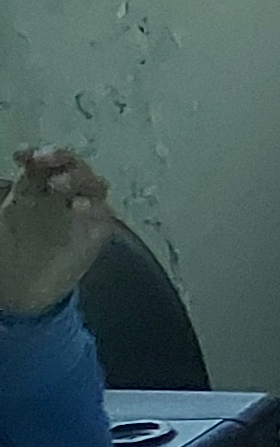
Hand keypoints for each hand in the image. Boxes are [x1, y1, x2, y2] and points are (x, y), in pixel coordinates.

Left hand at [0, 148, 120, 317]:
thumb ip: (16, 197)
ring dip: (78, 177)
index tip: (24, 155)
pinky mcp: (97, 232)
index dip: (36, 154)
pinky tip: (80, 206)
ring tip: (59, 184)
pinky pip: (103, 213)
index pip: (42, 164)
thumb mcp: (3, 222)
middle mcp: (62, 196)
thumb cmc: (7, 256)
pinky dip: (94, 206)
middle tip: (46, 159)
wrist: (23, 292)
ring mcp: (83, 212)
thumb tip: (22, 172)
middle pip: (71, 166)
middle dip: (61, 158)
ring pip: (91, 183)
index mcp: (36, 190)